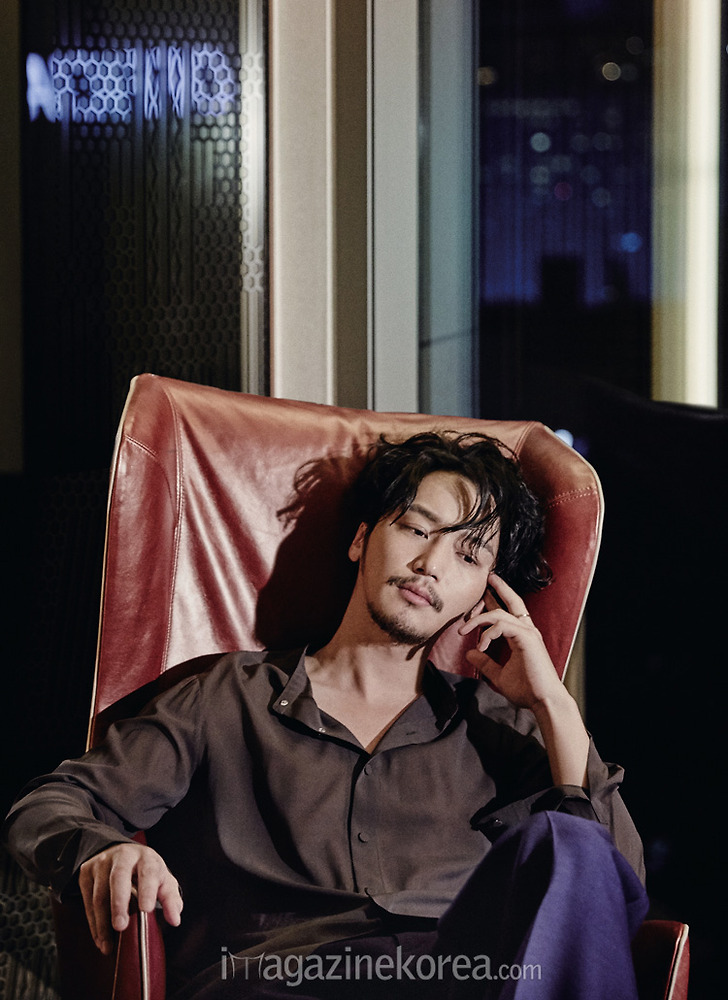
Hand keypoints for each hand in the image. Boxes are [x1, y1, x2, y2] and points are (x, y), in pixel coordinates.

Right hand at [78, 842, 182, 954]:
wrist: (122, 853)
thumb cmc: (146, 872)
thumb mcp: (162, 879)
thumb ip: (170, 898)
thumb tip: (175, 920)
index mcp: (146, 857)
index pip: (148, 871)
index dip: (148, 889)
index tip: (147, 909)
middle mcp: (123, 856)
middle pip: (119, 877)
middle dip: (119, 903)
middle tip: (121, 927)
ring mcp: (102, 863)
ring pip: (100, 893)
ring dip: (102, 922)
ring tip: (108, 945)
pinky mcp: (86, 872)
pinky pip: (88, 901)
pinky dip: (93, 923)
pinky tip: (100, 939)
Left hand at [458, 573, 562, 710]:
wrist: (544, 701)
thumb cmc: (527, 690)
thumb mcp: (499, 675)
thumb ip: (485, 663)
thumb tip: (469, 653)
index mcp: (523, 636)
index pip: (507, 612)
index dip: (494, 602)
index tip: (482, 597)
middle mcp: (527, 630)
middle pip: (513, 601)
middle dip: (500, 588)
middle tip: (488, 578)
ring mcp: (528, 632)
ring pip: (500, 613)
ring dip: (478, 619)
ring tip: (463, 629)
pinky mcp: (527, 638)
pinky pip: (502, 625)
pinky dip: (487, 633)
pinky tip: (480, 646)